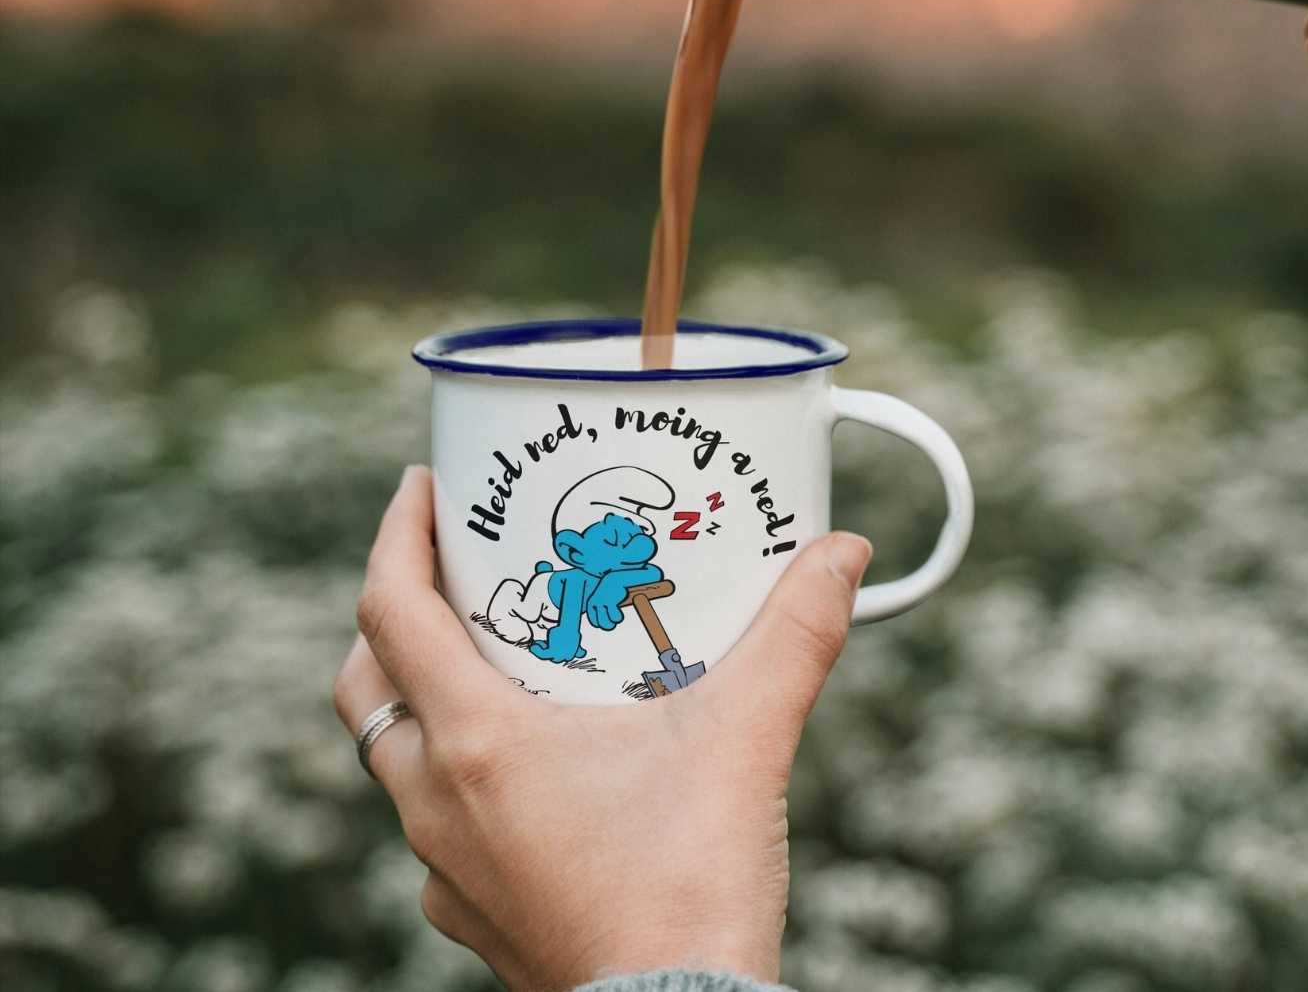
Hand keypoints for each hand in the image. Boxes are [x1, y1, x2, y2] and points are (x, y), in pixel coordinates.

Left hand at [333, 467, 870, 990]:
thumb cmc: (690, 891)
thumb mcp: (746, 739)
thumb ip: (796, 635)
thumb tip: (844, 554)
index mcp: (478, 743)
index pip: (391, 612)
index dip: (397, 536)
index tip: (423, 488)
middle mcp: (438, 803)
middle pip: (368, 684)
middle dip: (393, 614)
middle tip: (452, 571)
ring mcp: (447, 868)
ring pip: (393, 758)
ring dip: (423, 696)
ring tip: (492, 659)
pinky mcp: (476, 913)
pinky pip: (435, 827)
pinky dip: (458, 777)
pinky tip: (525, 771)